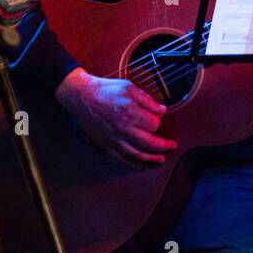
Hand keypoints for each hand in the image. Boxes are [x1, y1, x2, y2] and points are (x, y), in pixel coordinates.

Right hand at [54, 69, 175, 168]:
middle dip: (164, 146)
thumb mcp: (128, 86)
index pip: (154, 124)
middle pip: (149, 144)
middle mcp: (123, 129)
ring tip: (161, 159)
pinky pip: (121, 159)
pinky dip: (132, 164)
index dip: (158, 121)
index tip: (157, 117)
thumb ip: (147, 100)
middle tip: (172, 145)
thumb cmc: (103, 89)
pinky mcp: (105, 145)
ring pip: (137, 155)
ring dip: (152, 159)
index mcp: (130, 113)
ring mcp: (114, 139)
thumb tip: (162, 110)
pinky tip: (140, 165)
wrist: (80, 96)